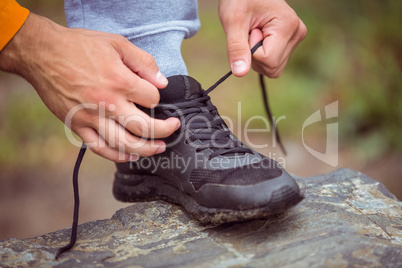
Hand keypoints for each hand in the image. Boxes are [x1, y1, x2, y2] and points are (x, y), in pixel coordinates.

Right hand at [0, 13, 179, 161]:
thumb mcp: (117, 43)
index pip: (152, 99)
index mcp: (120, 81)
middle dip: (165, 130)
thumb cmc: (79, 46)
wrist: (42, 53)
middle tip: (173, 128)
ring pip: (125, 144)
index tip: (154, 94)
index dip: (157, 97)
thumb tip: (161, 81)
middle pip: (145, 127)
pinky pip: (100, 148)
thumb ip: (143, 62)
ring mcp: (92, 118)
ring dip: (146, 149)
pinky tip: (130, 156)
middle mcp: (108, 103)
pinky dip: (117, 156)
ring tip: (159, 148)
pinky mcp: (77, 126)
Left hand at [219, 0, 306, 76]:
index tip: (250, 30)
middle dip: (255, 57)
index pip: (268, 60)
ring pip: (273, 68)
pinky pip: (274, 63)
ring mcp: (295, 38)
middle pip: (272, 68)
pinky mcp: (290, 42)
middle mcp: (297, 33)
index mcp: (287, 25)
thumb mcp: (233, 21)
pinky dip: (261, 56)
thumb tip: (240, 73)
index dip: (251, 50)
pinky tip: (259, 36)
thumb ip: (236, 48)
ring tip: (254, 32)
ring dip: (257, 57)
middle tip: (251, 32)